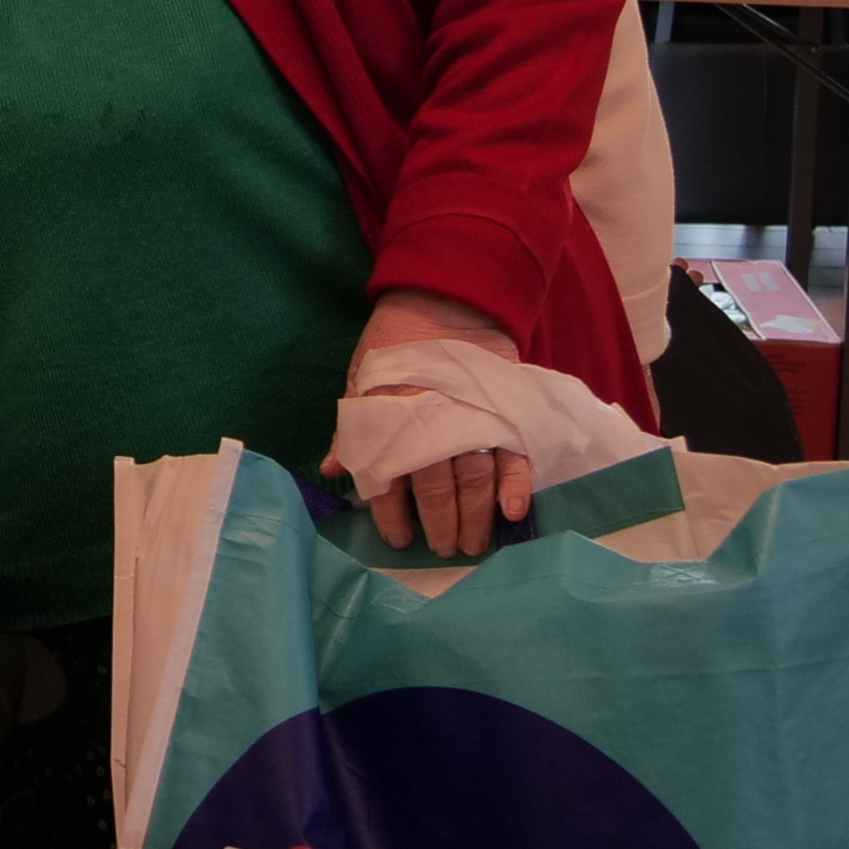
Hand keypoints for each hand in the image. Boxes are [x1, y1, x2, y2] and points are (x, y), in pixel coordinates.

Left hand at [328, 287, 533, 556]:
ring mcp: (471, 416)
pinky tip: (512, 513)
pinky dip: (516, 484)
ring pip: (475, 479)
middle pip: (436, 487)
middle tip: (444, 551)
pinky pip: (515, 453)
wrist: (445, 298)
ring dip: (475, 517)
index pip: (390, 478)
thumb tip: (332, 469)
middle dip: (439, 524)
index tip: (400, 539)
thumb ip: (352, 427)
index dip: (392, 514)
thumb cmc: (396, 344)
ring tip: (473, 545)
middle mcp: (431, 421)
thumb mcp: (362, 380)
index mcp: (391, 416)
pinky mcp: (504, 409)